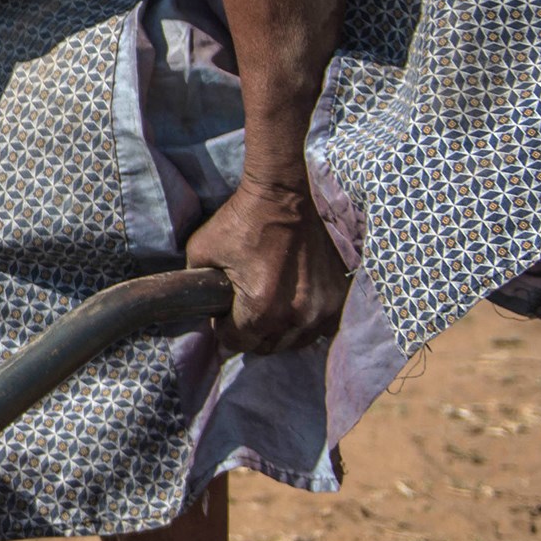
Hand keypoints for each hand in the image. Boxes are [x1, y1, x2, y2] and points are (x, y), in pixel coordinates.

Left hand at [186, 177, 349, 355]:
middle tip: (245, 307)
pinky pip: (320, 327)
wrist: (285, 194)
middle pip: (267, 346)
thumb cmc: (242, 220)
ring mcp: (324, 308)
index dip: (224, 328)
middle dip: (251, 332)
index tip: (224, 311)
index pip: (237, 343)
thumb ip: (198, 291)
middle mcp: (298, 315)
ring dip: (280, 330)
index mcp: (262, 308)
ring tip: (270, 303)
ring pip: (296, 341)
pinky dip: (305, 320)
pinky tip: (294, 300)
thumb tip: (206, 314)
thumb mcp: (201, 252)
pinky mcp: (342, 297)